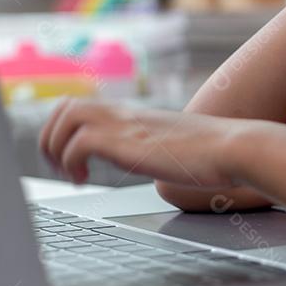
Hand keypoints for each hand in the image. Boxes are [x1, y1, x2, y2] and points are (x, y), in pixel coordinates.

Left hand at [38, 99, 250, 187]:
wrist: (233, 147)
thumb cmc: (213, 152)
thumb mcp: (176, 143)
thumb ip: (157, 144)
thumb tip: (158, 157)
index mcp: (133, 115)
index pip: (80, 104)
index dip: (63, 129)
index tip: (70, 159)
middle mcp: (125, 115)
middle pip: (64, 106)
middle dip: (52, 138)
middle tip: (63, 168)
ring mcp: (126, 126)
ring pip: (66, 118)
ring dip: (57, 148)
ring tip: (72, 175)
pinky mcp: (128, 144)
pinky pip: (79, 144)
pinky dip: (72, 162)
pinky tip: (85, 181)